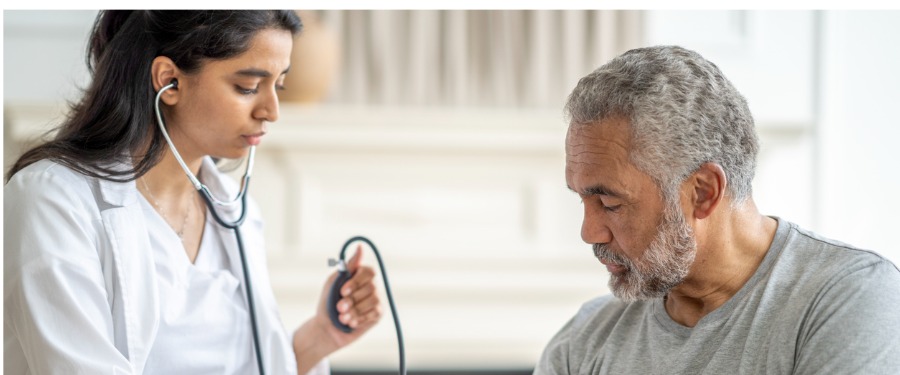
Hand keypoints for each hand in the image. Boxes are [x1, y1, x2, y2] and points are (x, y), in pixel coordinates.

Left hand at [293, 246, 381, 371]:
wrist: (326, 328)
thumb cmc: (328, 303)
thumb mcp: (334, 282)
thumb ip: (348, 266)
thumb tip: (360, 247)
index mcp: (360, 276)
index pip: (369, 271)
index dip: (356, 282)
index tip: (342, 291)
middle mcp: (371, 286)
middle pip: (371, 286)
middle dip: (353, 299)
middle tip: (339, 307)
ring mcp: (376, 299)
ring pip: (373, 300)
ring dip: (355, 310)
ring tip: (342, 317)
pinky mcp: (378, 314)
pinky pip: (374, 313)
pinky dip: (359, 318)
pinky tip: (350, 323)